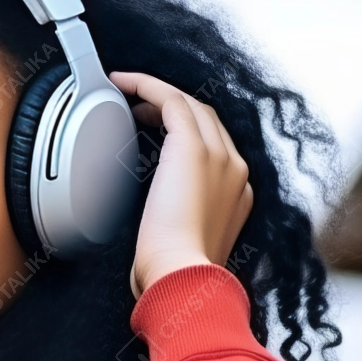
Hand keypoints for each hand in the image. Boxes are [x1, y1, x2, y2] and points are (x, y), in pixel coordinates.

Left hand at [109, 72, 252, 297]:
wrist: (183, 277)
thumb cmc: (175, 273)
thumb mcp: (188, 246)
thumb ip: (184, 227)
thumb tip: (163, 226)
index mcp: (238, 194)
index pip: (217, 146)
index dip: (188, 132)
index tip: (158, 131)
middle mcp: (235, 169)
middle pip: (207, 120)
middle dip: (174, 110)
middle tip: (140, 111)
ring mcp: (219, 156)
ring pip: (192, 105)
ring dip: (158, 94)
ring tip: (129, 94)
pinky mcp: (193, 148)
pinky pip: (170, 100)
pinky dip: (146, 86)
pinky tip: (123, 83)